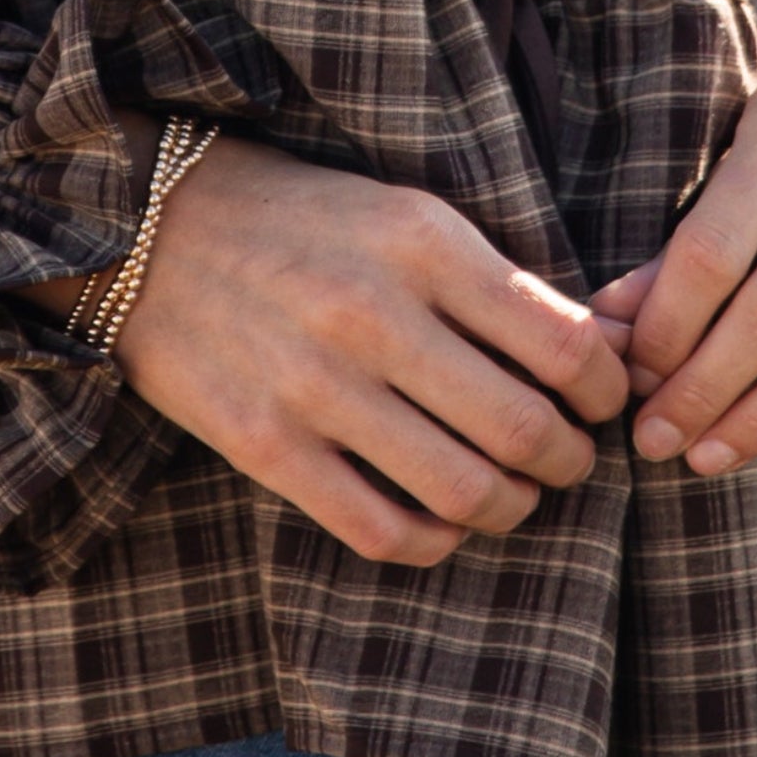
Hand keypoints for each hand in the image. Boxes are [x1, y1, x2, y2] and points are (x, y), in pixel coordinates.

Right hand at [110, 134, 630, 566]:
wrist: (149, 226)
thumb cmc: (303, 220)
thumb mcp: (408, 216)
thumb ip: (498, 282)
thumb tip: (605, 349)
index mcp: (422, 244)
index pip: (564, 344)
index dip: (607, 390)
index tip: (603, 401)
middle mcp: (372, 315)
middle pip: (525, 429)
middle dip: (571, 460)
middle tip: (570, 458)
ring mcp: (313, 387)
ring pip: (463, 491)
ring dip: (514, 507)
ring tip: (516, 493)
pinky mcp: (264, 445)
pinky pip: (380, 530)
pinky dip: (436, 541)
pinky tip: (445, 520)